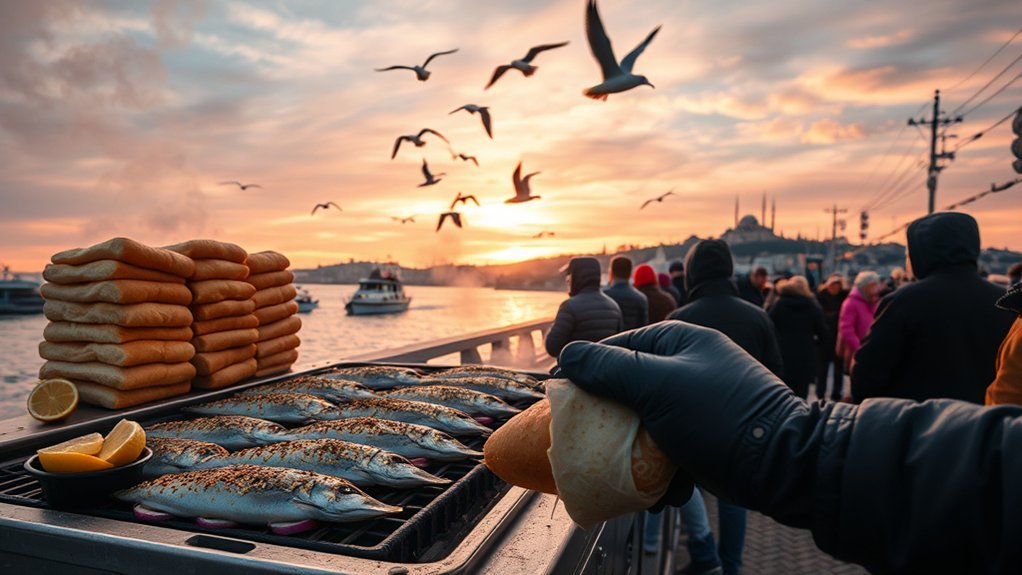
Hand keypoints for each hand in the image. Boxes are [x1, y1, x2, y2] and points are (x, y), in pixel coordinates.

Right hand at [557, 321, 809, 510]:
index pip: (619, 347)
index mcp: (681, 341)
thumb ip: (610, 369)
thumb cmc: (721, 417)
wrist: (786, 468)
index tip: (561, 397)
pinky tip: (664, 495)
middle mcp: (690, 366)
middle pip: (630, 388)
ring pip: (648, 424)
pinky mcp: (707, 437)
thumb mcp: (658, 386)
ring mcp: (700, 403)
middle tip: (590, 445)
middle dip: (613, 423)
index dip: (587, 370)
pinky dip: (664, 472)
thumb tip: (569, 353)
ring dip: (637, 455)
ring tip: (633, 479)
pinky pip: (671, 449)